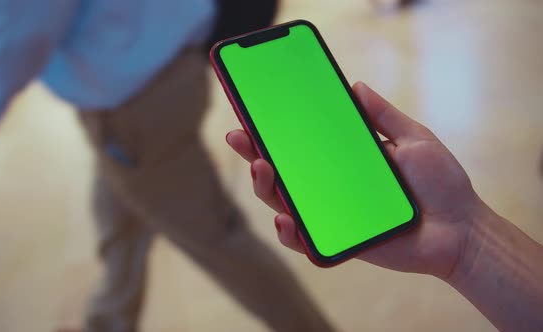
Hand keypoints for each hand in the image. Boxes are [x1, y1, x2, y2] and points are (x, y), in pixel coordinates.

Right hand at [226, 82, 486, 277]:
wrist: (461, 231)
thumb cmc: (442, 185)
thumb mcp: (415, 140)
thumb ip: (385, 116)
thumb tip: (356, 86)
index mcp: (346, 160)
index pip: (302, 144)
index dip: (274, 131)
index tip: (252, 114)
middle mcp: (333, 186)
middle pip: (283, 173)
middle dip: (254, 155)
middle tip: (241, 137)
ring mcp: (333, 215)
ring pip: (285, 204)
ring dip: (265, 188)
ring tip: (262, 170)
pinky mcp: (339, 242)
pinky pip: (305, 241)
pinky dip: (290, 233)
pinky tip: (286, 220)